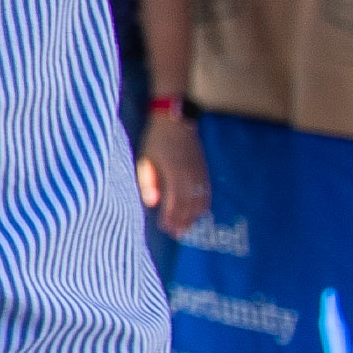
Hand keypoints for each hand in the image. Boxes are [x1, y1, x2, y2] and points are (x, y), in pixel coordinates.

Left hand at [139, 107, 209, 237]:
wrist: (175, 118)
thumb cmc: (155, 139)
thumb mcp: (145, 159)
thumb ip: (148, 182)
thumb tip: (151, 204)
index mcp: (175, 174)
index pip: (175, 203)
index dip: (171, 218)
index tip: (165, 228)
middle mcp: (191, 175)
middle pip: (190, 205)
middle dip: (183, 221)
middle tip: (176, 234)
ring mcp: (200, 172)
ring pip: (201, 200)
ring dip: (194, 216)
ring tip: (186, 228)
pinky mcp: (204, 169)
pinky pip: (207, 192)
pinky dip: (204, 205)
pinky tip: (199, 213)